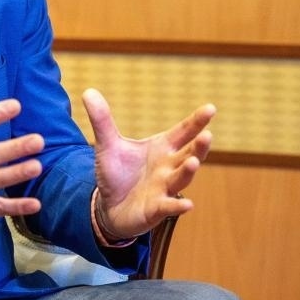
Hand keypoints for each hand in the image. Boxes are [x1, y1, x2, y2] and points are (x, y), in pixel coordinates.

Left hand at [83, 89, 213, 239]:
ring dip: (188, 171)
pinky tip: (188, 205)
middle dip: (199, 146)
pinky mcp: (155, 209)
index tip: (211, 108)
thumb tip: (88, 91)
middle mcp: (168, 167)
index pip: (183, 132)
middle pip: (188, 154)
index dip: (197, 121)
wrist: (109, 206)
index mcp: (162, 148)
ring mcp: (164, 189)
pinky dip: (177, 206)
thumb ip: (102, 120)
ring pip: (180, 179)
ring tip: (193, 162)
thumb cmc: (117, 173)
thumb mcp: (107, 145)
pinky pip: (168, 207)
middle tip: (207, 134)